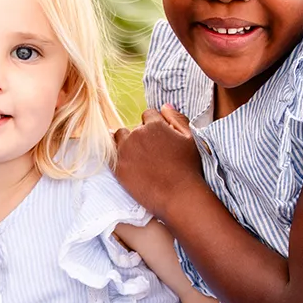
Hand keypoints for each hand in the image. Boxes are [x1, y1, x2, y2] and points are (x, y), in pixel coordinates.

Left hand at [114, 106, 205, 220]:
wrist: (179, 196)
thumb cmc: (189, 168)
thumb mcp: (191, 139)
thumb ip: (177, 119)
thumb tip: (164, 105)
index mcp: (154, 125)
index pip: (148, 115)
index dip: (154, 126)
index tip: (158, 138)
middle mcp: (137, 134)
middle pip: (133, 128)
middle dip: (140, 136)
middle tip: (150, 153)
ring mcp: (125, 151)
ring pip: (119, 138)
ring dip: (126, 143)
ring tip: (138, 158)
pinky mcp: (118, 168)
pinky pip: (111, 155)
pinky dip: (118, 156)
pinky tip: (127, 164)